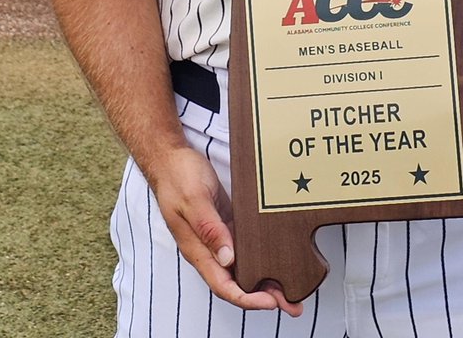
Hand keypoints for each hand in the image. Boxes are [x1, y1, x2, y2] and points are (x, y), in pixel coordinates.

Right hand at [151, 145, 303, 315]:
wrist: (170, 158)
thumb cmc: (178, 177)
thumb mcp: (195, 200)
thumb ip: (210, 230)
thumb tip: (228, 258)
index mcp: (196, 249)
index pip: (223, 285)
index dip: (247, 298)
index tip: (270, 302)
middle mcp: (207, 249)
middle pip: (236, 282)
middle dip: (263, 295)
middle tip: (292, 303)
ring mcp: (215, 237)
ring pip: (241, 267)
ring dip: (264, 277)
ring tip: (290, 284)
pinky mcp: (223, 224)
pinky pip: (242, 247)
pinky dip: (258, 255)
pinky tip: (274, 256)